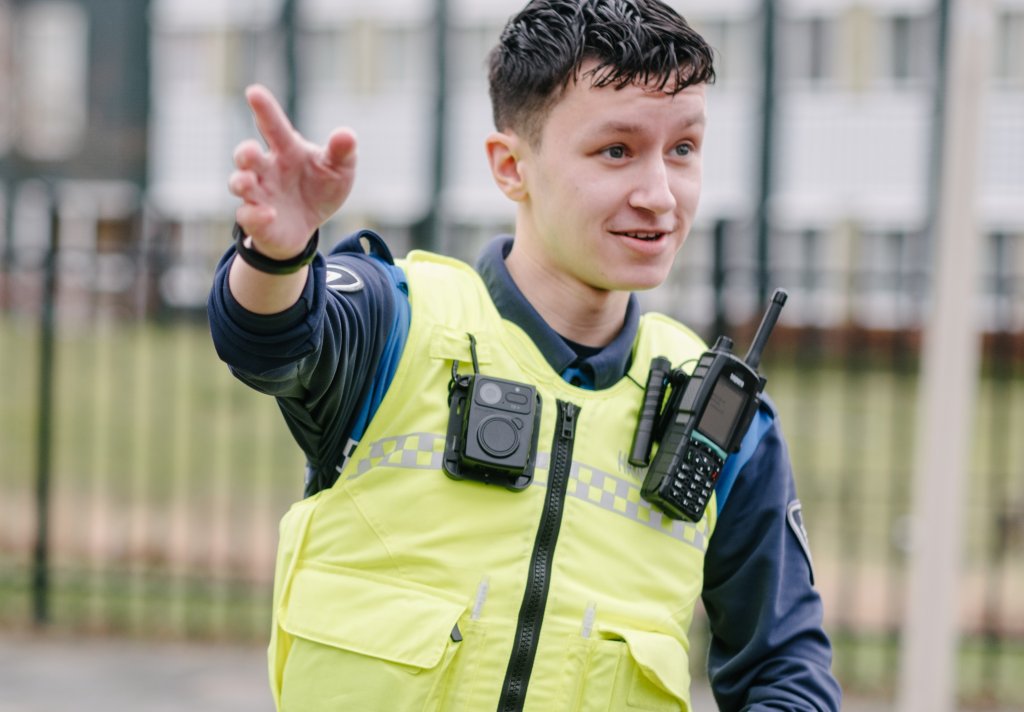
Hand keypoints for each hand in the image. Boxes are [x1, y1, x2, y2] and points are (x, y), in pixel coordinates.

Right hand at [228, 84, 356, 259]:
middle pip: (246, 155)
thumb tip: (346, 134)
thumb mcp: (338, 169)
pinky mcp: (256, 220)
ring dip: (241, 182)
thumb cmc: (320, 187)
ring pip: (239, 184)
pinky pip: (247, 216)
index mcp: (286, 150)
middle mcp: (266, 169)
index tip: (254, 92)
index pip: (273, 126)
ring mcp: (258, 194)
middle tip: (251, 152)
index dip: (264, 110)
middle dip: (245, 153)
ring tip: (248, 183)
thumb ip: (341, 152)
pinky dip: (255, 215)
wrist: (309, 223)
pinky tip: (269, 214)